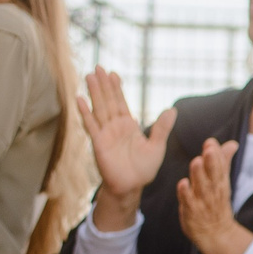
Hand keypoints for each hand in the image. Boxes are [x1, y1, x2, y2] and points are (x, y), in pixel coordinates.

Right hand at [79, 66, 174, 231]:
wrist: (131, 186)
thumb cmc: (143, 169)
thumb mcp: (157, 146)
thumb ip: (162, 128)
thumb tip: (172, 109)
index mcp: (128, 126)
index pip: (121, 103)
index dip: (117, 88)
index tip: (113, 73)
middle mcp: (115, 127)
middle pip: (108, 101)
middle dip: (104, 85)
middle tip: (98, 66)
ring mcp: (105, 134)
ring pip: (99, 108)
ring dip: (94, 93)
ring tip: (90, 76)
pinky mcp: (98, 143)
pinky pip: (91, 126)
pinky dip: (85, 113)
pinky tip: (80, 99)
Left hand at [176, 139, 250, 253]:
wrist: (217, 234)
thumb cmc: (216, 204)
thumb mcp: (222, 182)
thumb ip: (223, 162)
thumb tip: (232, 144)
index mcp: (220, 183)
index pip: (220, 167)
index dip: (216, 155)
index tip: (211, 143)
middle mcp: (213, 191)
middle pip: (213, 176)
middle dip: (212, 163)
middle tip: (209, 150)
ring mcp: (202, 202)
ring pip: (201, 187)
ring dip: (199, 175)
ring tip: (196, 162)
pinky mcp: (192, 211)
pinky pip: (188, 201)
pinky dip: (186, 193)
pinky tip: (183, 183)